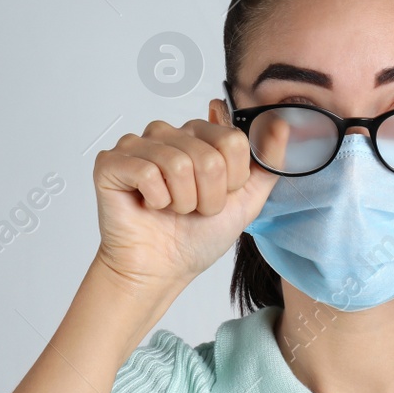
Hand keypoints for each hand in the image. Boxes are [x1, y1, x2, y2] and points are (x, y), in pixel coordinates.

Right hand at [93, 118, 277, 295]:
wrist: (162, 269)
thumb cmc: (196, 235)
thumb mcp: (246, 200)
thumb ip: (267, 162)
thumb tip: (282, 123)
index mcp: (199, 135)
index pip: (232, 140)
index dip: (232, 180)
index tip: (218, 196)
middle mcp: (168, 133)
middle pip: (208, 156)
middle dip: (208, 197)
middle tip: (192, 209)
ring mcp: (137, 144)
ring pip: (178, 165)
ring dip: (182, 202)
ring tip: (171, 209)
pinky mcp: (111, 162)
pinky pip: (147, 172)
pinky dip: (155, 200)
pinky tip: (148, 206)